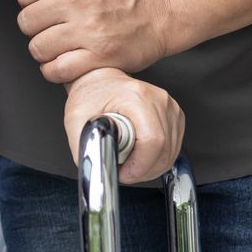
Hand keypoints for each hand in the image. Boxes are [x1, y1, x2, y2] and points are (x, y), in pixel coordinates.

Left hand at [14, 0, 173, 81]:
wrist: (162, 13)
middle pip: (27, 21)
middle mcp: (80, 1)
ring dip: (42, 49)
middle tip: (48, 26)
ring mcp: (89, 31)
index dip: (29, 0)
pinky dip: (53, 69)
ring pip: (38, 47)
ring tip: (55, 44)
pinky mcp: (99, 57)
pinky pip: (57, 69)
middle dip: (33, 26)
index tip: (43, 5)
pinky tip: (61, 61)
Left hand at [62, 68, 184, 184]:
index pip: (152, 141)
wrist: (101, 79)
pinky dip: (158, 158)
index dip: (139, 165)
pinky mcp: (174, 115)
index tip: (123, 172)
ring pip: (171, 153)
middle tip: (123, 170)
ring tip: (129, 161)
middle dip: (143, 170)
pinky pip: (173, 148)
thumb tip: (93, 170)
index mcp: (137, 97)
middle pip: (164, 151)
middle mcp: (158, 100)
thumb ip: (84, 146)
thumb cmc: (90, 94)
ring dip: (151, 167)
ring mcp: (170, 107)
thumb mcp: (77, 119)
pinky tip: (140, 154)